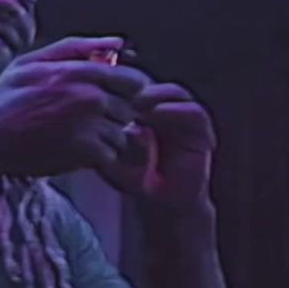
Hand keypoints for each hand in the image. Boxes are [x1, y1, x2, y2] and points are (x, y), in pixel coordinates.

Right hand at [0, 36, 150, 178]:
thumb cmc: (6, 98)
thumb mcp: (35, 61)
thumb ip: (78, 48)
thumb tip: (118, 43)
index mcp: (83, 72)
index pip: (135, 80)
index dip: (126, 90)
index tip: (111, 98)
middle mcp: (92, 97)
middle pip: (128, 109)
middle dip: (114, 115)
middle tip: (86, 120)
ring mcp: (91, 125)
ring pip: (121, 133)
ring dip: (106, 137)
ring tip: (78, 136)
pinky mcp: (86, 152)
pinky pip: (110, 154)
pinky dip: (96, 157)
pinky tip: (75, 151)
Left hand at [97, 82, 216, 210]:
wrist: (162, 205)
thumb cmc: (137, 178)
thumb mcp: (112, 155)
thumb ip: (101, 137)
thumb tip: (85, 117)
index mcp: (148, 111)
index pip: (137, 86)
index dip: (123, 83)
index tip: (105, 85)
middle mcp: (169, 111)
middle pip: (157, 84)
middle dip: (138, 85)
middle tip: (122, 90)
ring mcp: (187, 120)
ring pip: (176, 93)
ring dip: (157, 94)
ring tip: (138, 101)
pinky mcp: (202, 134)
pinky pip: (194, 113)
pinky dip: (176, 110)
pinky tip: (156, 114)